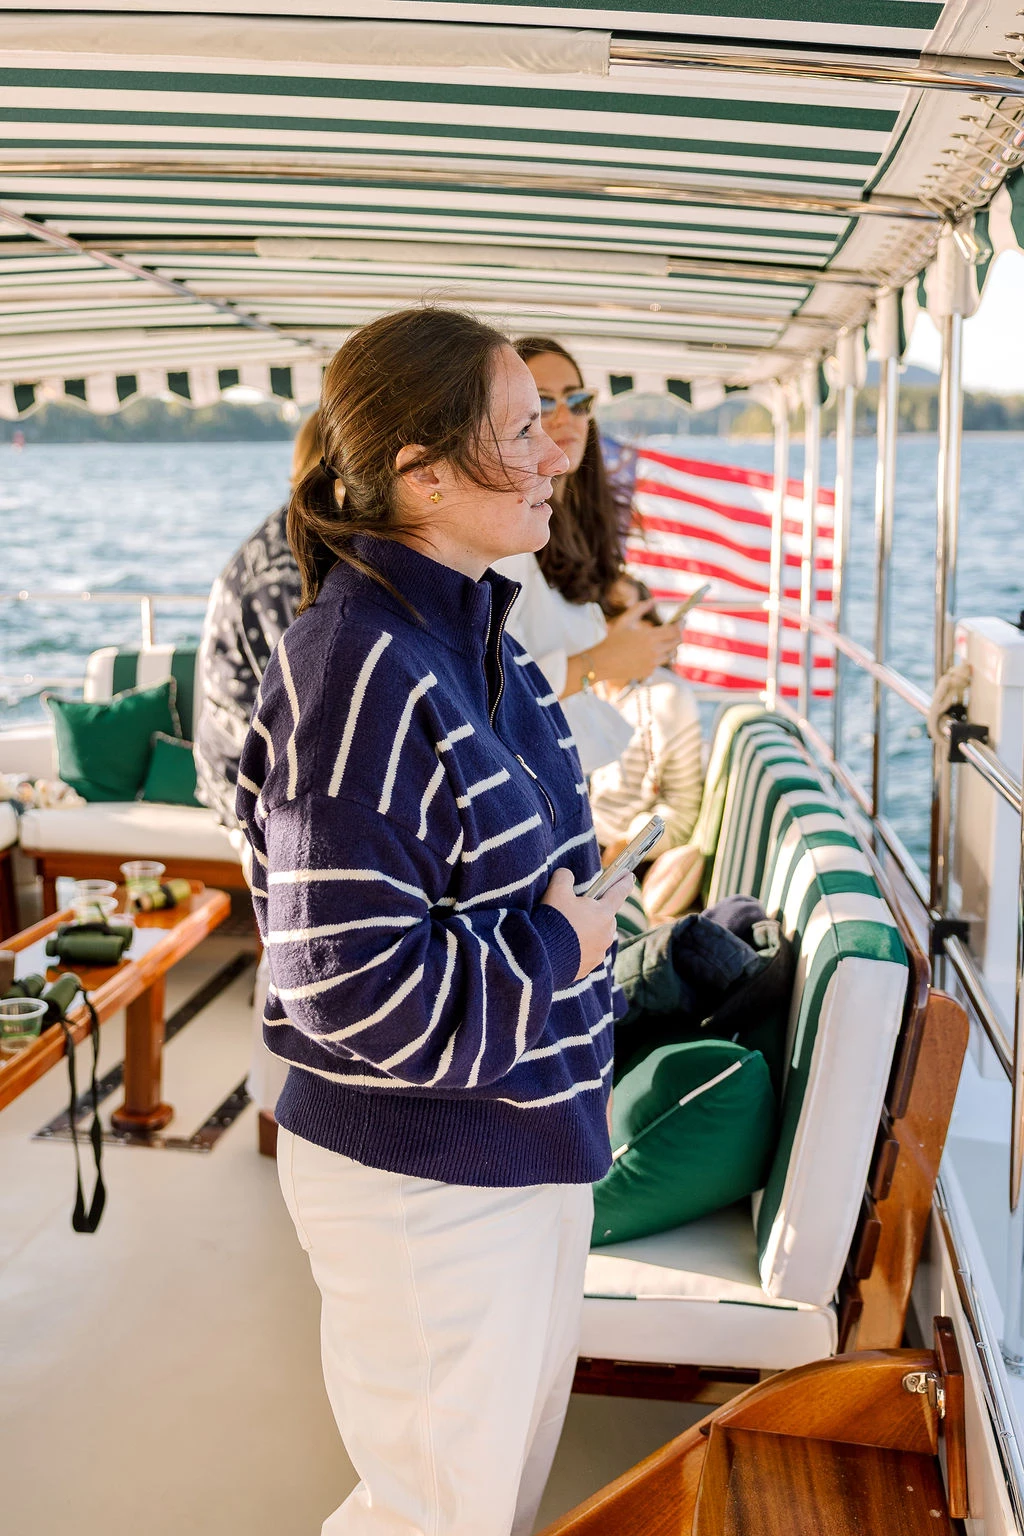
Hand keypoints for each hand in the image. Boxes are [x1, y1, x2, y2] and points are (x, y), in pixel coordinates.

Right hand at [541, 866, 633, 981]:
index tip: (629, 875)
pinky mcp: (589, 966)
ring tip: (568, 928)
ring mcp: (599, 952)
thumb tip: (567, 876)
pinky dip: (580, 946)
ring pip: (598, 935)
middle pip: (607, 916)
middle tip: (579, 907)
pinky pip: (587, 951)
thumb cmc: (553, 921)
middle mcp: (606, 933)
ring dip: (588, 929)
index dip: (624, 881)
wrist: (542, 957)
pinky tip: (565, 944)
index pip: (619, 892)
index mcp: (604, 913)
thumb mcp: (556, 891)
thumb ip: (564, 877)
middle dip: (596, 910)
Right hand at [594, 601, 681, 684]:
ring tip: (663, 641)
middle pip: (676, 643)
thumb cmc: (612, 640)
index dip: (680, 625)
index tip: (680, 620)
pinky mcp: (649, 671)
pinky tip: (648, 653)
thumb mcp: (625, 621)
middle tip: (675, 630)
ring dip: (669, 647)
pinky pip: (660, 663)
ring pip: (671, 654)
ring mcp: (653, 663)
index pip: (674, 630)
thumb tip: (652, 601)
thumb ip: (639, 609)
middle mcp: (654, 651)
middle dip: (678, 635)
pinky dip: (658, 657)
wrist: (603, 662)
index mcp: (650, 637)